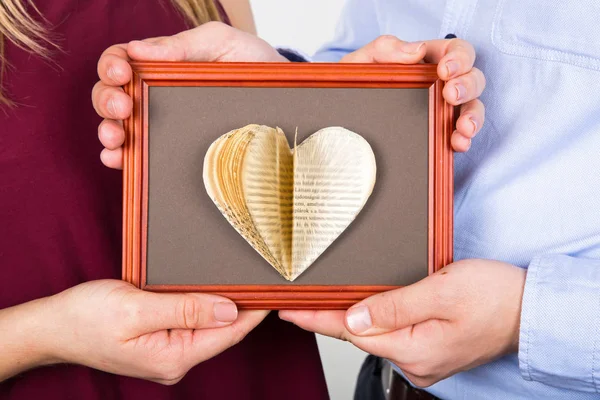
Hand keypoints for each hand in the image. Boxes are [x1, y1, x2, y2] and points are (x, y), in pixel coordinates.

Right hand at [41, 280, 266, 383]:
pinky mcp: (160, 342)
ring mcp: (167, 353)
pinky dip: (204, 306)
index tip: (273, 290)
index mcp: (173, 357)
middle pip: (222, 331)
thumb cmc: (86, 318)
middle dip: (243, 306)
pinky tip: (210, 290)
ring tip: (243, 279)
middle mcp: (175, 360)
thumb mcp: (136, 309)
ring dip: (223, 304)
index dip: (254, 312)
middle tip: (261, 276)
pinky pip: (192, 324)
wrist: (52, 327)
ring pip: (208, 326)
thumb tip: (228, 309)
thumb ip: (185, 309)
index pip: (227, 334)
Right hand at [93, 21, 286, 168]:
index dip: (111, 65)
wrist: (281, 99)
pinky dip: (121, 158)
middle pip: (110, 94)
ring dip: (108, 131)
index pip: (121, 59)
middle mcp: (154, 94)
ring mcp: (161, 123)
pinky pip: (138, 154)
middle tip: (125, 109)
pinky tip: (119, 159)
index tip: (123, 74)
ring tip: (117, 138)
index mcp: (161, 63)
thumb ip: (183, 44)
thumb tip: (137, 51)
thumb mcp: (222, 44)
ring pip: (118, 126)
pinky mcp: (171, 148)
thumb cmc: (253, 65)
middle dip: (107, 101)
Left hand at [280, 259, 525, 386]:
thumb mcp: (441, 292)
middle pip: (359, 334)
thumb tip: (353, 317)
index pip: (351, 331)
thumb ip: (394, 306)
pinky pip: (392, 334)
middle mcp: (415, 361)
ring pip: (375, 334)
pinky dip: (374, 320)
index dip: (316, 318)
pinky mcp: (430, 349)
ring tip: (322, 300)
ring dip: (350, 316)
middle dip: (328, 316)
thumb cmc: (494, 296)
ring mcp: (424, 358)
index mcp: (413, 348)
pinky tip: (362, 308)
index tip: (288, 310)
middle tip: (298, 300)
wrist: (530, 309)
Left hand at [341, 36, 485, 151]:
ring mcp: (442, 110)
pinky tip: (458, 143)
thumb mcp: (361, 63)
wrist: (340, 118)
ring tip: (464, 127)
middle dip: (468, 85)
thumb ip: (384, 49)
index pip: (456, 51)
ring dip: (474, 115)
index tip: (445, 70)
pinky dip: (464, 139)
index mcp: (426, 61)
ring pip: (472, 107)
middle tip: (451, 94)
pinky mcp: (439, 133)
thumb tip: (416, 51)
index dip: (459, 57)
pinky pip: (461, 135)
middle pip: (472, 78)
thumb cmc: (353, 85)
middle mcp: (440, 84)